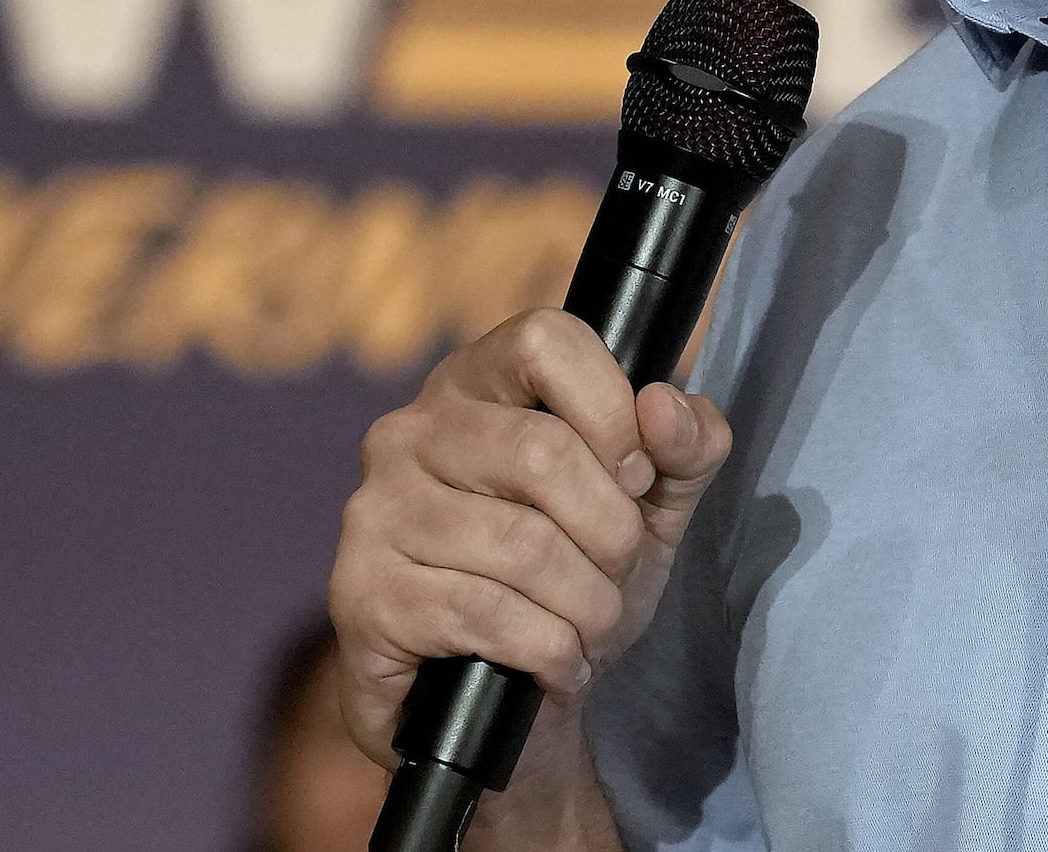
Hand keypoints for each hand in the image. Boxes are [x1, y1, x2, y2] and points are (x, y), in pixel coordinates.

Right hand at [326, 308, 735, 767]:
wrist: (489, 709)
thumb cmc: (565, 585)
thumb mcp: (646, 513)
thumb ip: (683, 450)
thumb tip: (666, 405)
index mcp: (473, 386)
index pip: (545, 338)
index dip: (612, 409)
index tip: (634, 476)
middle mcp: (409, 432)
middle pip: (544, 451)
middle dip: (613, 535)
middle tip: (615, 575)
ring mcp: (378, 511)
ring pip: (524, 545)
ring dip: (588, 607)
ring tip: (589, 629)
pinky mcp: (364, 592)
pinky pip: (487, 615)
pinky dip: (549, 652)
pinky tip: (555, 666)